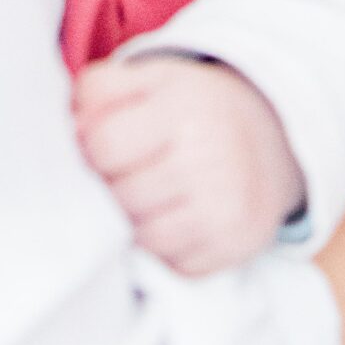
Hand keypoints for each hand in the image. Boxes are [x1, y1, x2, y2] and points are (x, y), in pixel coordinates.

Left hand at [70, 50, 303, 275]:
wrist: (273, 134)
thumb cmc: (195, 106)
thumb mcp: (152, 78)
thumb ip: (101, 89)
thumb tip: (71, 128)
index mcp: (182, 106)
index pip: (104, 145)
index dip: (91, 150)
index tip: (100, 147)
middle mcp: (209, 158)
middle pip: (121, 197)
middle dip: (111, 189)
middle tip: (124, 175)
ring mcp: (226, 208)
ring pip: (144, 238)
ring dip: (135, 223)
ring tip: (147, 198)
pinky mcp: (236, 246)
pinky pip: (175, 267)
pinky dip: (166, 251)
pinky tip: (175, 220)